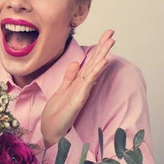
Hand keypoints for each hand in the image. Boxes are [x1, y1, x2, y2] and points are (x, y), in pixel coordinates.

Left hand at [41, 29, 115, 147]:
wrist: (51, 131)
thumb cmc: (56, 114)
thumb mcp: (61, 90)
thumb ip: (69, 77)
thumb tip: (76, 62)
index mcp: (78, 83)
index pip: (90, 62)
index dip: (97, 49)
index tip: (106, 34)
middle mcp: (82, 86)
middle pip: (94, 64)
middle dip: (103, 48)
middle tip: (112, 33)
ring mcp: (81, 92)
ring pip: (94, 71)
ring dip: (102, 56)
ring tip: (111, 42)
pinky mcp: (78, 100)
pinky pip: (87, 83)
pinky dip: (95, 72)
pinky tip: (102, 62)